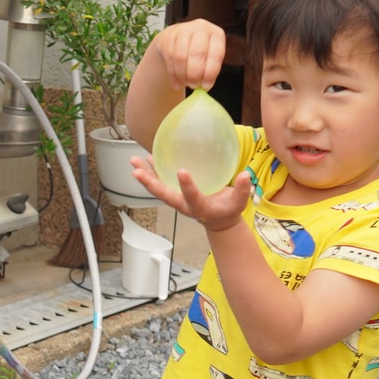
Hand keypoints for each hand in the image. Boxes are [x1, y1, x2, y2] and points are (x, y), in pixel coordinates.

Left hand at [130, 155, 250, 232]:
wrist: (218, 220)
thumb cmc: (228, 210)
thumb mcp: (238, 204)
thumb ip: (242, 191)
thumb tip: (245, 175)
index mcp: (199, 207)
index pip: (192, 197)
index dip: (187, 186)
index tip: (181, 171)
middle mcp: (183, 204)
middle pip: (164, 194)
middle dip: (150, 183)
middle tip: (136, 171)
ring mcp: (177, 199)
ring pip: (158, 187)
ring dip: (145, 175)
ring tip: (132, 161)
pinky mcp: (175, 193)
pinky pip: (161, 182)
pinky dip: (152, 171)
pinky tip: (145, 158)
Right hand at [147, 20, 225, 92]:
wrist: (176, 40)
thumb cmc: (197, 52)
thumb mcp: (208, 58)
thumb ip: (208, 71)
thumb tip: (204, 87)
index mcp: (216, 34)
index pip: (216, 54)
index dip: (210, 73)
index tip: (206, 87)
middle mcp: (200, 27)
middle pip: (197, 54)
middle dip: (195, 75)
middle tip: (194, 86)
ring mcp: (183, 29)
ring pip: (181, 57)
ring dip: (183, 75)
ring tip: (185, 84)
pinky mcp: (168, 36)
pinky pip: (170, 58)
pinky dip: (173, 75)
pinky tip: (177, 83)